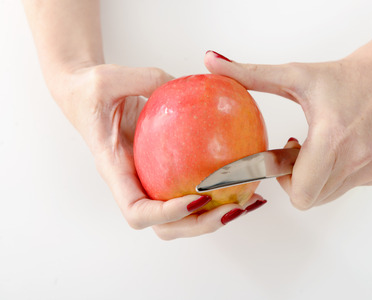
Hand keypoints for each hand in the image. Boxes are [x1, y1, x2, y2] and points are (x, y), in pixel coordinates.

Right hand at [52, 64, 264, 238]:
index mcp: (115, 170)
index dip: (167, 214)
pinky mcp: (163, 173)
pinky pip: (190, 189)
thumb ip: (145, 80)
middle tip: (235, 208)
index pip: (137, 210)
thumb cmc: (91, 91)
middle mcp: (134, 184)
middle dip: (201, 224)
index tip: (198, 200)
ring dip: (215, 216)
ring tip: (248, 202)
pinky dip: (216, 194)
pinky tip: (244, 179)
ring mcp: (149, 181)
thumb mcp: (109, 79)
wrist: (86, 96)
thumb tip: (187, 85)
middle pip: (166, 226)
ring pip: (182, 216)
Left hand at [204, 51, 371, 208]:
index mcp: (332, 136)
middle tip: (292, 151)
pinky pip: (341, 188)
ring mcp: (369, 169)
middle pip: (308, 198)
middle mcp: (355, 159)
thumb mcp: (294, 75)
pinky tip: (331, 150)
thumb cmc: (343, 77)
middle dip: (293, 179)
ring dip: (311, 178)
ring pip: (324, 196)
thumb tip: (210, 63)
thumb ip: (250, 74)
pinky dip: (330, 176)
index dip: (281, 180)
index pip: (300, 192)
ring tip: (312, 148)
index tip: (276, 156)